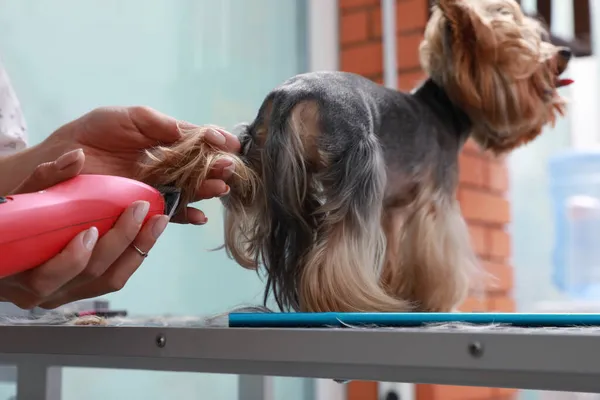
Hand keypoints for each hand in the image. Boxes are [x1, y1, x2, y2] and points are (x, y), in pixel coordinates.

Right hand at [0, 149, 168, 309]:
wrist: (6, 249)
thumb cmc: (9, 223)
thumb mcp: (21, 200)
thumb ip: (46, 178)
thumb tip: (77, 156)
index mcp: (21, 274)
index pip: (49, 275)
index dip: (73, 257)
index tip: (91, 230)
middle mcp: (45, 291)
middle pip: (90, 273)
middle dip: (120, 241)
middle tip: (138, 210)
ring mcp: (67, 293)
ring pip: (110, 279)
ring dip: (138, 248)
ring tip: (157, 222)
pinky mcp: (85, 290)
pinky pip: (115, 278)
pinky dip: (135, 255)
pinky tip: (149, 234)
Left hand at [43, 106, 241, 223]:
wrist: (61, 158)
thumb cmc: (93, 133)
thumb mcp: (132, 118)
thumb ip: (163, 124)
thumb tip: (198, 132)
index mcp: (165, 141)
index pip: (197, 142)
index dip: (216, 143)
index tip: (233, 144)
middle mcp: (165, 165)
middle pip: (199, 168)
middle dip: (216, 168)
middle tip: (228, 167)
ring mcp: (156, 187)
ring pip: (189, 191)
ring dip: (206, 191)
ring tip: (220, 188)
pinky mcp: (144, 207)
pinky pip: (169, 213)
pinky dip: (186, 216)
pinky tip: (199, 217)